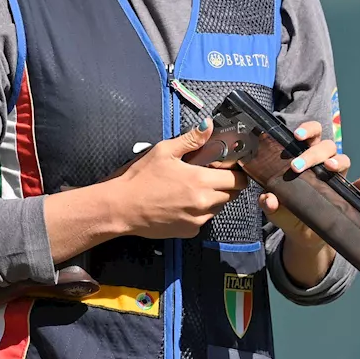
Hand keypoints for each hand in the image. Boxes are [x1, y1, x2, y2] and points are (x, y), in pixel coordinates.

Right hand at [110, 118, 249, 239]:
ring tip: (192, 189)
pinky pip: (204, 220)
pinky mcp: (190, 231)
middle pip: (231, 194)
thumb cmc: (140, 179)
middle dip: (226, 185)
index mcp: (200, 180)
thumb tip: (208, 126)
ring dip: (213, 198)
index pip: (237, 180)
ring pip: (218, 208)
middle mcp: (204, 202)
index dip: (236, 173)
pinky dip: (199, 212)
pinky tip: (182, 203)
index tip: (229, 168)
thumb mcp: (164, 151)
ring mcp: (198, 219)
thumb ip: (191, 139)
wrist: (122, 208)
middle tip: (209, 176)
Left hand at [259, 121, 359, 249]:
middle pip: (326, 146)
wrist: (301, 234)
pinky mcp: (345, 197)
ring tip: (329, 167)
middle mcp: (323, 164)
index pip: (311, 135)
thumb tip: (268, 199)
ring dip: (338, 161)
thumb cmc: (287, 212)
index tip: (297, 136)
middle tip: (296, 167)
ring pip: (343, 160)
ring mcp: (336, 180)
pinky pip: (357, 189)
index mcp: (305, 157)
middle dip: (312, 153)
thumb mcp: (273, 209)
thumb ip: (268, 203)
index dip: (308, 130)